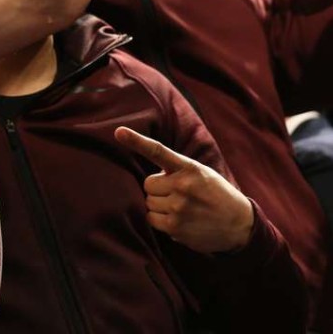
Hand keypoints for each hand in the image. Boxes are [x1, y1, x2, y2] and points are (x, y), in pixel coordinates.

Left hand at [115, 126, 253, 253]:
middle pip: (148, 184)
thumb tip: (146, 176)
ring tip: (182, 207)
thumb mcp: (201, 173)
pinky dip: (160, 220)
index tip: (119, 132)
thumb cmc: (215, 194)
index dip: (137, 141)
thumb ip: (176, 169)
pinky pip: (151, 219)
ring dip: (159, 205)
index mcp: (189, 168)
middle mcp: (183, 185)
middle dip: (158, 189)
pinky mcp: (175, 227)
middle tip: (178, 194)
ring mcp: (178, 207)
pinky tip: (179, 219)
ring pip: (148, 202)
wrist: (241, 225)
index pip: (159, 151)